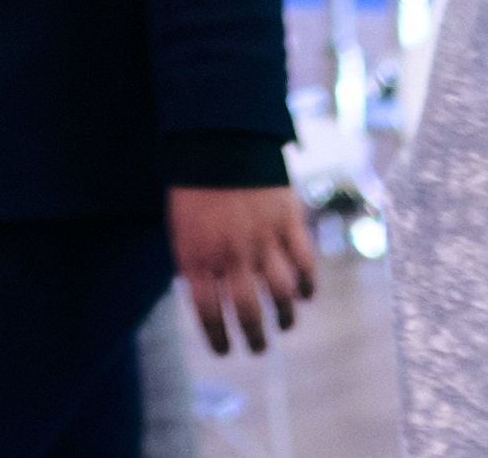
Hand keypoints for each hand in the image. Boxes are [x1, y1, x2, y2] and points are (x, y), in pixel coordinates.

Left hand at [171, 182, 318, 353]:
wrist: (218, 137)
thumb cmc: (194, 185)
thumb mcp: (180, 227)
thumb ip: (192, 263)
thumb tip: (201, 294)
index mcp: (196, 256)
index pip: (208, 314)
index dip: (217, 339)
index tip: (225, 351)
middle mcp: (230, 254)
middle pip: (248, 312)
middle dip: (255, 339)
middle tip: (258, 349)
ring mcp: (261, 238)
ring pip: (281, 294)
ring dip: (284, 317)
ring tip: (284, 325)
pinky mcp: (287, 221)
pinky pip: (304, 263)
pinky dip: (307, 285)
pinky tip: (305, 295)